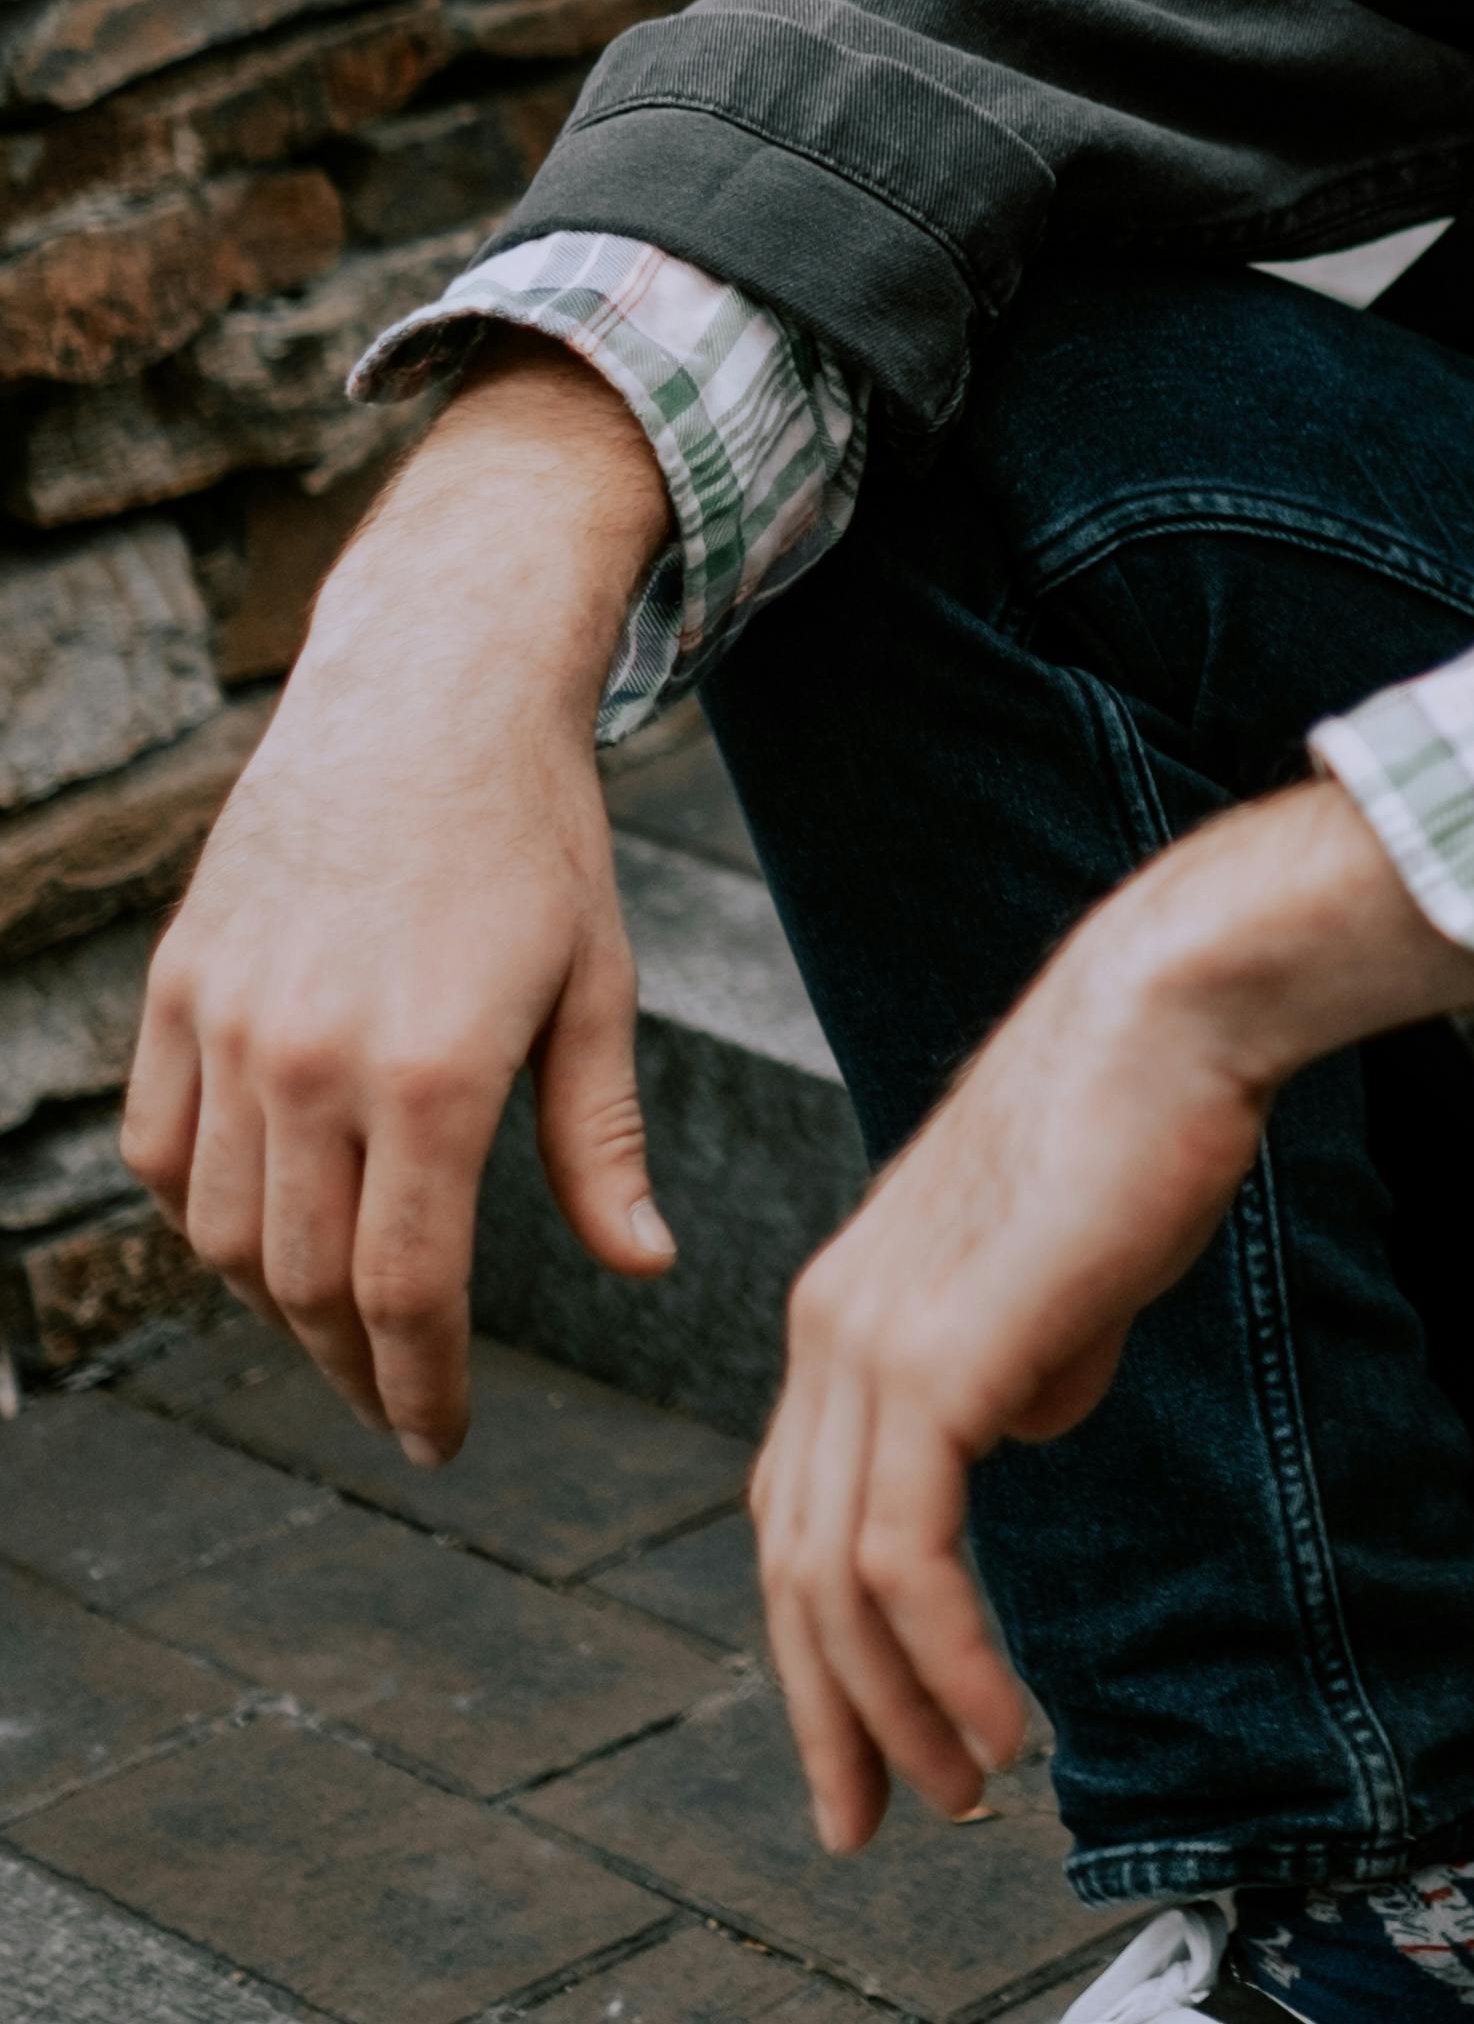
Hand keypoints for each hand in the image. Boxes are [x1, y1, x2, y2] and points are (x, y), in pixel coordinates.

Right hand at [122, 339, 675, 1461]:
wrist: (427, 703)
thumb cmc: (537, 848)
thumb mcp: (598, 989)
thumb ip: (602, 1143)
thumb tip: (645, 1267)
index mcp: (432, 1074)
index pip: (405, 1290)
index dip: (421, 1385)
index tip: (441, 1439)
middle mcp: (309, 1062)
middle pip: (303, 1283)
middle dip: (354, 1369)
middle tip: (399, 1407)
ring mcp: (225, 1026)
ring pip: (218, 1233)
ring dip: (273, 1303)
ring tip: (342, 1327)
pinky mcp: (174, 989)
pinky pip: (159, 1149)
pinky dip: (202, 1210)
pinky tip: (265, 1228)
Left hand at [748, 836, 1284, 1845]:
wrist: (1169, 1013)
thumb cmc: (1148, 1117)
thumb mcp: (1074, 1263)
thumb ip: (1035, 1350)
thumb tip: (1029, 1426)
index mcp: (852, 1306)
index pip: (808, 1504)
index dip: (831, 1632)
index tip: (880, 1728)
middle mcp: (831, 1332)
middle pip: (794, 1564)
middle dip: (832, 1709)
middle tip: (871, 1815)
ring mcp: (869, 1346)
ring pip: (839, 1582)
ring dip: (896, 1709)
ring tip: (956, 1794)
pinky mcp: (932, 1361)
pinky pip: (906, 1556)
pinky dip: (942, 1660)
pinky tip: (992, 1726)